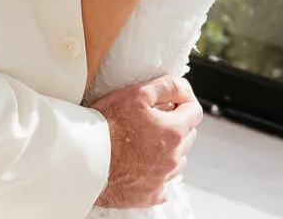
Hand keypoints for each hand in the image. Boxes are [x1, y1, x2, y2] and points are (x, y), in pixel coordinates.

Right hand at [92, 76, 202, 209]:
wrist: (87, 159)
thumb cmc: (108, 125)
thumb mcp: (136, 94)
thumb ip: (165, 87)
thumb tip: (183, 87)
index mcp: (173, 131)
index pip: (195, 112)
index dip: (185, 101)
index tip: (173, 98)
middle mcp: (173, 157)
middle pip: (188, 136)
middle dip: (177, 123)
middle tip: (155, 116)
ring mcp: (162, 178)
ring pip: (178, 160)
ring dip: (169, 149)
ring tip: (146, 140)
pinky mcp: (149, 195)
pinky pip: (163, 184)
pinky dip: (157, 173)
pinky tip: (141, 165)